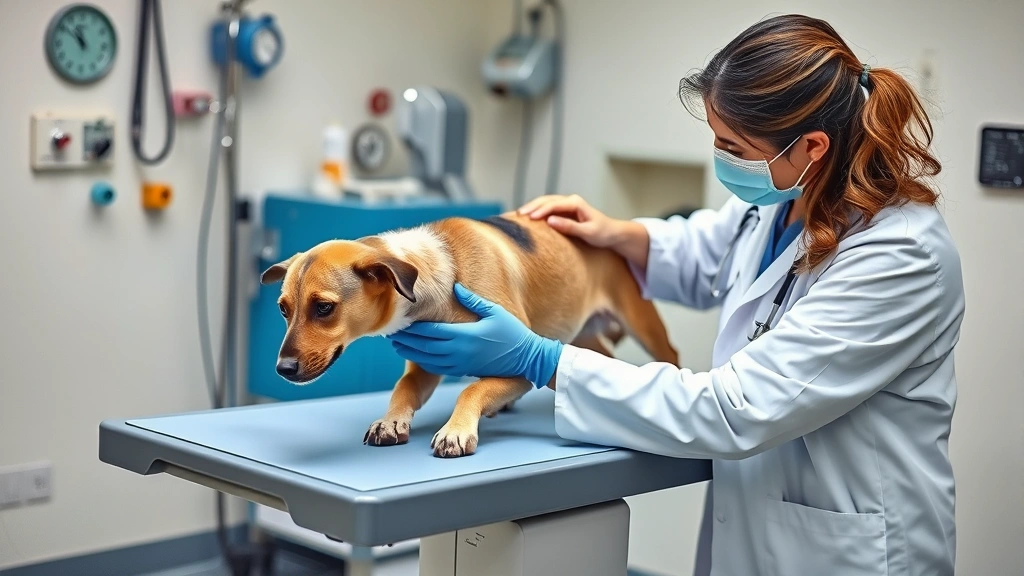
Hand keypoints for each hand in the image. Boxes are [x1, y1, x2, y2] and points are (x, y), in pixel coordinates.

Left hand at [387, 284, 562, 387]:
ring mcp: (460, 364)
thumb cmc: (512, 333)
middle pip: (424, 346)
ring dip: (410, 352)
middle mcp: (460, 352)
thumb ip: (472, 301)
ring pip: (427, 359)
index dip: (412, 327)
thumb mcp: (494, 312)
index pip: (431, 331)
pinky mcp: (463, 371)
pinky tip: (414, 354)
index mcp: (465, 336)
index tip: (399, 319)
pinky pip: (437, 367)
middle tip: (389, 330)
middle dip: (405, 339)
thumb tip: (455, 287)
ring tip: (396, 343)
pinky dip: (422, 361)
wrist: (526, 360)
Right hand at [517, 194, 622, 247]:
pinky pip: (547, 209)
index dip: (540, 210)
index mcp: (576, 203)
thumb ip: (570, 227)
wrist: (612, 233)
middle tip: (518, 215)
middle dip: (531, 206)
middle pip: (546, 200)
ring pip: (545, 202)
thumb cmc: (602, 233)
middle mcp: (570, 200)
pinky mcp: (564, 211)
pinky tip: (527, 217)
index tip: (529, 218)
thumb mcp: (588, 233)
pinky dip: (536, 211)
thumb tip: (550, 221)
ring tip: (518, 215)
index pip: (554, 204)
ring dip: (532, 207)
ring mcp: (566, 205)